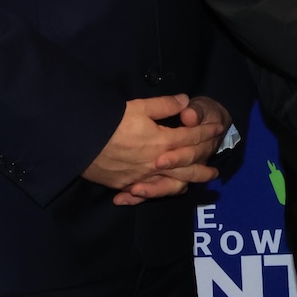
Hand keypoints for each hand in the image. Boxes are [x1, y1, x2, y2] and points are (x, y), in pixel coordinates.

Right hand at [85, 95, 220, 204]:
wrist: (79, 140)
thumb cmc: (111, 121)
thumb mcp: (139, 107)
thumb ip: (164, 105)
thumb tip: (184, 101)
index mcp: (162, 142)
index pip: (191, 138)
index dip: (206, 132)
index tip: (218, 129)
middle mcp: (155, 163)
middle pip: (186, 168)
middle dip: (202, 169)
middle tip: (215, 173)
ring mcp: (140, 177)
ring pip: (168, 185)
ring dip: (183, 185)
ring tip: (192, 186)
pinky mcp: (123, 184)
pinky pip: (143, 194)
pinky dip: (151, 195)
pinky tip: (155, 193)